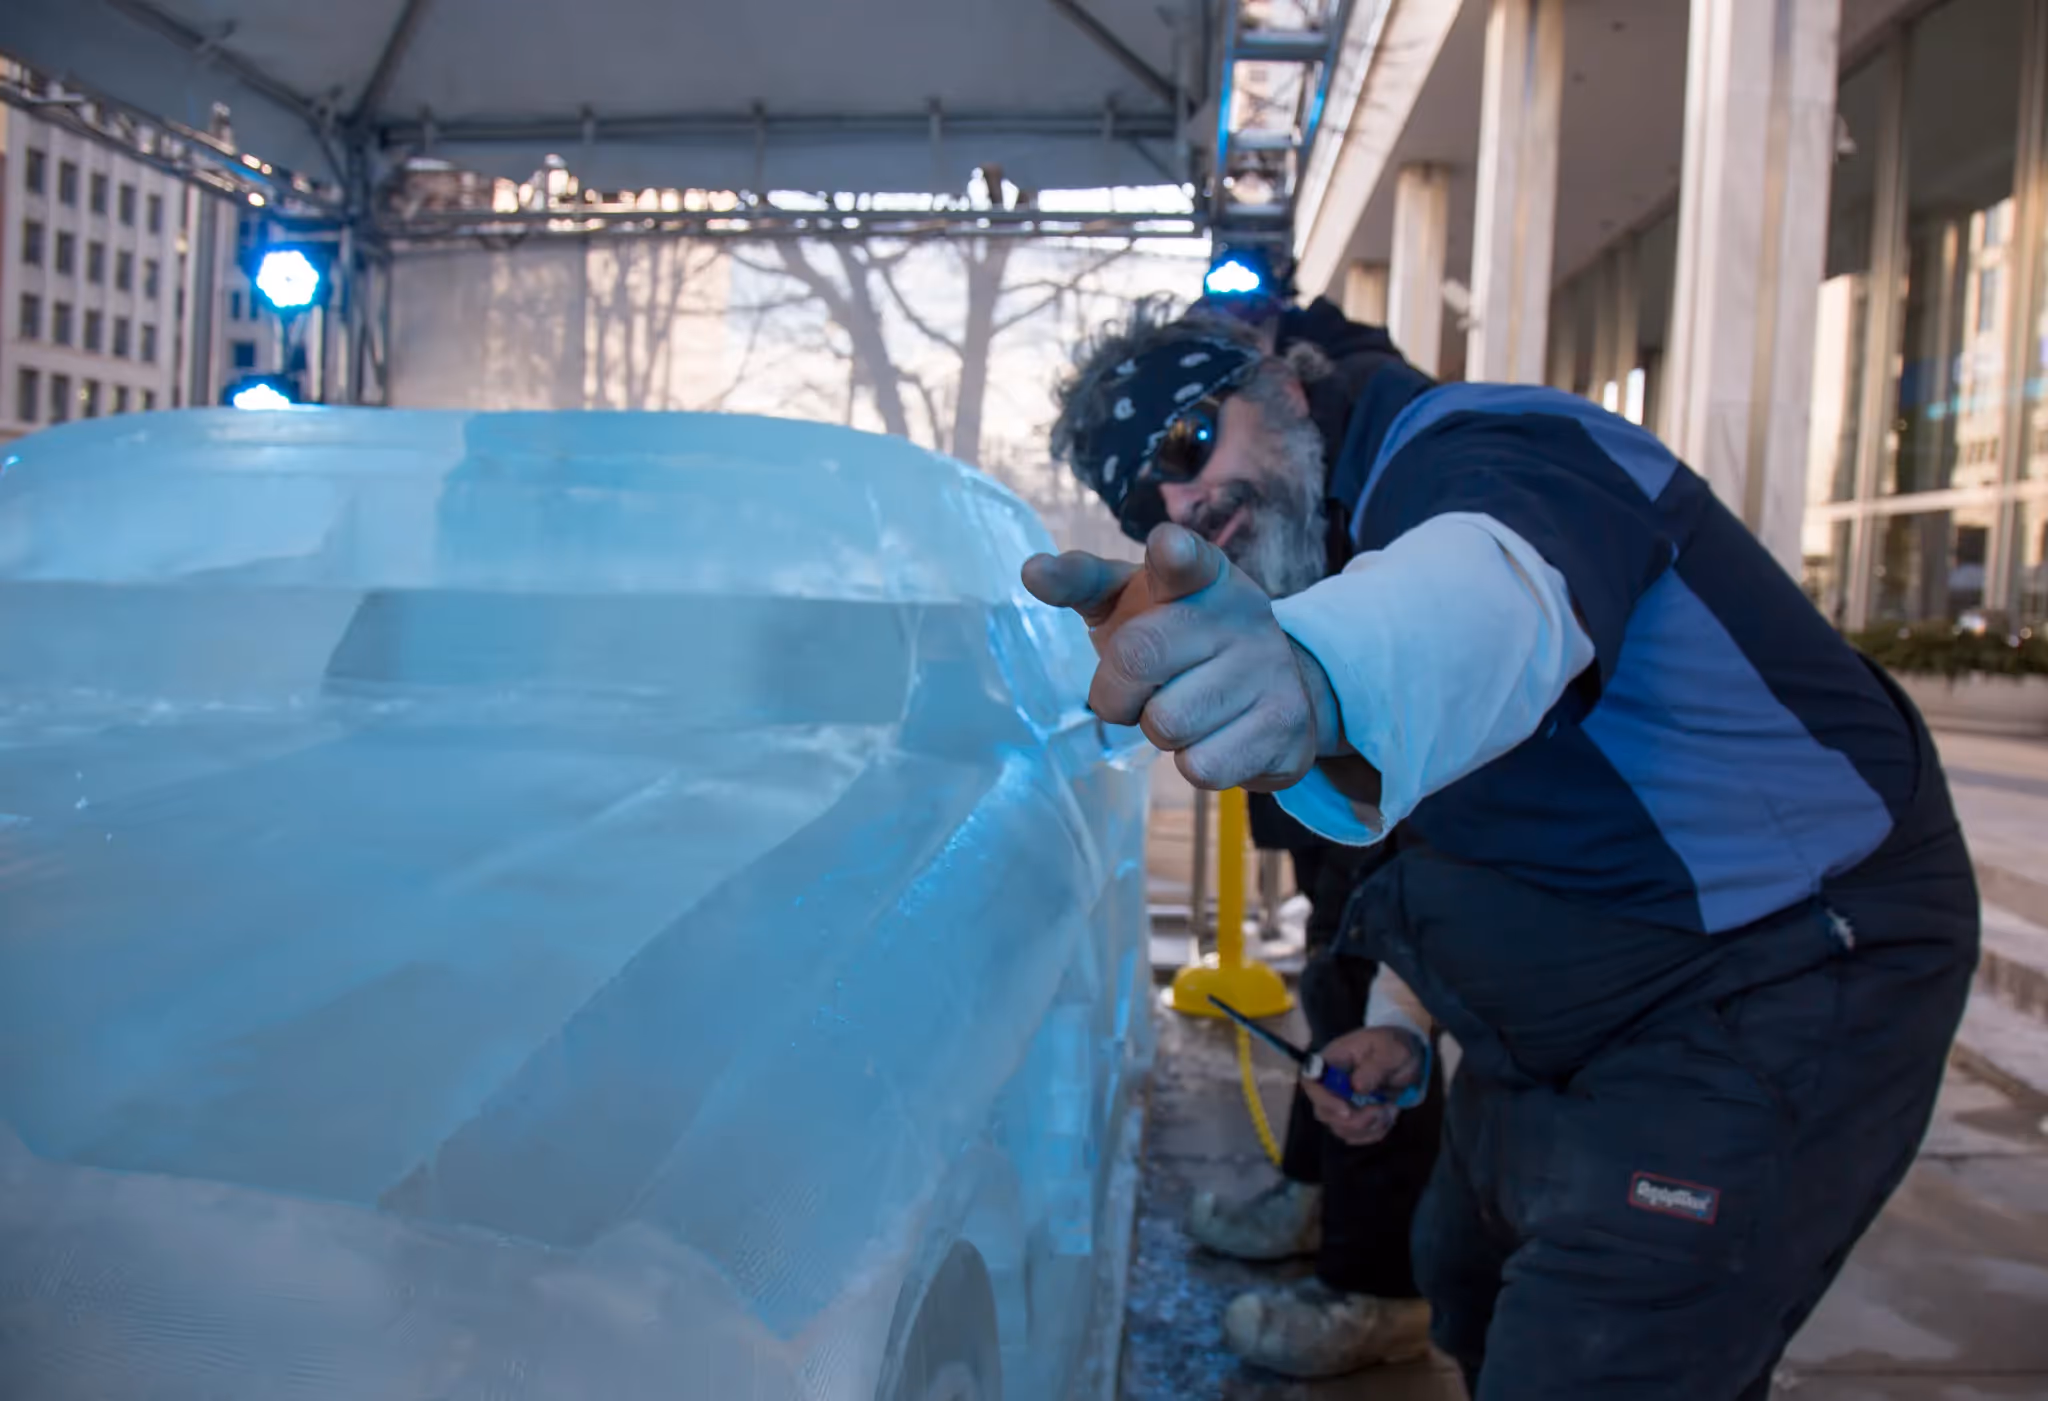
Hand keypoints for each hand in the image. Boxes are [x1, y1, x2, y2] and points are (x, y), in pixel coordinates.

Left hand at [1020, 524, 1339, 790]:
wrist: (1275, 686)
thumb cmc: (1180, 637)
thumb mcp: (1133, 601)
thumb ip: (1082, 580)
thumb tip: (1032, 571)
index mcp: (1202, 575)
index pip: (1184, 558)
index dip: (1172, 554)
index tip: (1166, 548)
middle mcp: (1241, 615)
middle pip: (1138, 659)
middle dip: (1116, 692)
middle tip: (1138, 691)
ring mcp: (1269, 670)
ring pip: (1167, 724)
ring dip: (1159, 730)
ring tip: (1186, 708)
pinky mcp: (1284, 728)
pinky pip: (1202, 766)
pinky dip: (1194, 762)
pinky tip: (1217, 736)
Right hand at [1301, 1027, 1426, 1145]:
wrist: (1408, 1058)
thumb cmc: (1395, 1047)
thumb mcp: (1391, 1050)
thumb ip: (1375, 1067)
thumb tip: (1356, 1086)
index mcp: (1333, 1060)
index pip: (1311, 1081)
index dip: (1322, 1099)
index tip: (1347, 1111)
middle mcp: (1331, 1084)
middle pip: (1323, 1111)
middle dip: (1353, 1120)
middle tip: (1380, 1110)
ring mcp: (1340, 1102)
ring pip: (1339, 1128)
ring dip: (1367, 1127)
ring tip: (1388, 1110)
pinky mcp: (1353, 1117)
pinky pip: (1355, 1136)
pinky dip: (1374, 1132)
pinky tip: (1387, 1116)